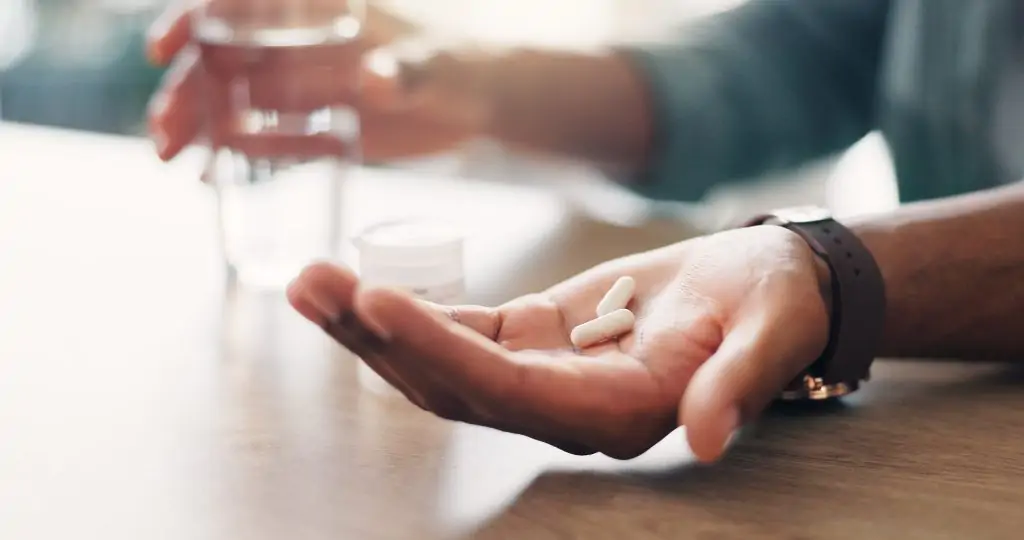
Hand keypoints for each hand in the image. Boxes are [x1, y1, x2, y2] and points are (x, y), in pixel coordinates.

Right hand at [146, 1, 484, 161]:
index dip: (193, 20)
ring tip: (173, 158)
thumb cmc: (462, 64)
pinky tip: (209, 176)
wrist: (484, 101)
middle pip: (226, 60)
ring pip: (240, 101)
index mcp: (320, 11)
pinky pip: (273, 141)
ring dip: (201, 125)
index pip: (242, 4)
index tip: (164, 50)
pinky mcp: (322, 128)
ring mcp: (309, 88)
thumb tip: (374, 75)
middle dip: (187, 91)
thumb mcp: (438, 64)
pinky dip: (242, 155)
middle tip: (164, 136)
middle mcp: (303, 46)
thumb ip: (407, 69)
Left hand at [286, 225, 830, 462]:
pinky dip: (412, 310)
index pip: (514, 394)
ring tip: (311, 281)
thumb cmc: (775, 303)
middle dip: (381, 339)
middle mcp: (568, 406)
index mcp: (620, 412)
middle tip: (311, 284)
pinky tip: (361, 289)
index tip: (380, 303)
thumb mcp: (770, 332)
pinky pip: (463, 331)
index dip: (444, 353)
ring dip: (378, 326)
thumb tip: (706, 438)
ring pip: (445, 361)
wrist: (767, 285)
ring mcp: (544, 374)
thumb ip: (738, 384)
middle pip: (456, 386)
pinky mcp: (535, 340)